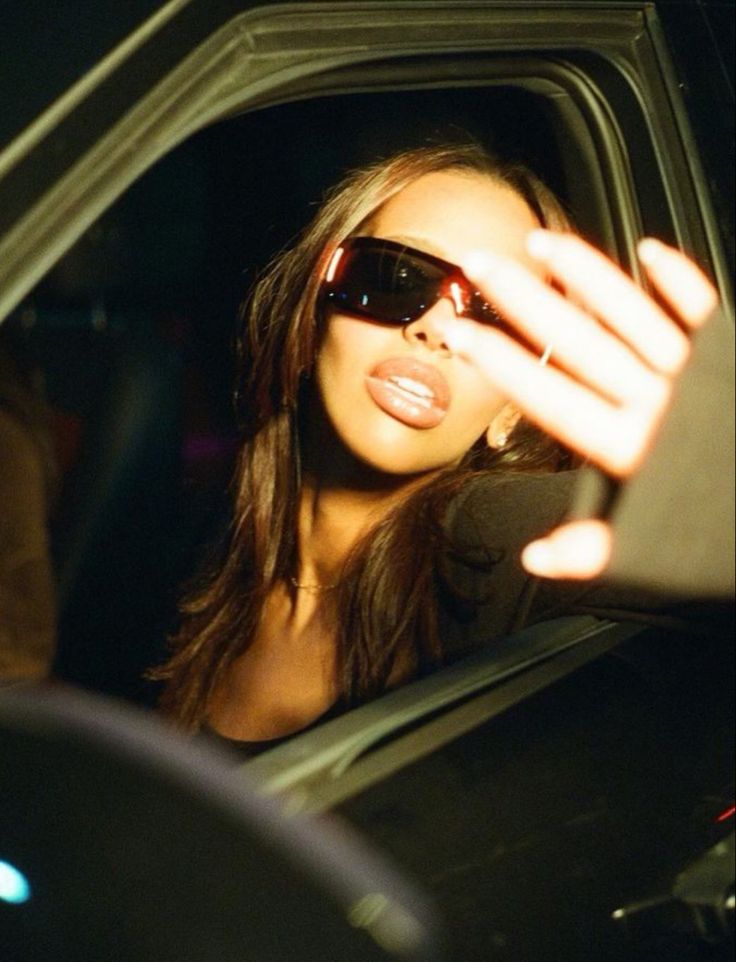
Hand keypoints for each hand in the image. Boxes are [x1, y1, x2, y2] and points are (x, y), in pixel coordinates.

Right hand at [447, 232, 717, 578]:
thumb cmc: (725, 530)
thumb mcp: (658, 551)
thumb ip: (596, 550)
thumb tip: (539, 558)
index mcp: (633, 448)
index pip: (551, 398)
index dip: (502, 364)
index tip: (464, 335)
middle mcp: (658, 403)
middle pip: (578, 342)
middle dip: (524, 300)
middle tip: (483, 265)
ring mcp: (694, 377)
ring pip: (630, 315)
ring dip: (585, 276)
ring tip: (545, 243)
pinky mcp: (726, 362)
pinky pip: (701, 312)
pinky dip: (678, 280)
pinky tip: (653, 250)